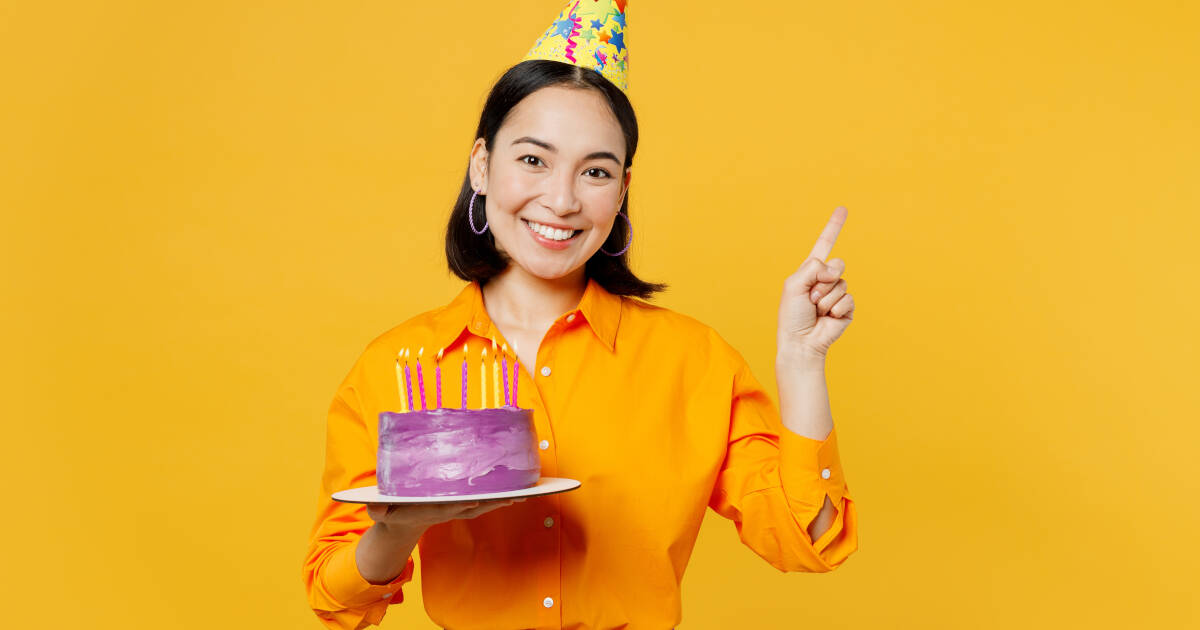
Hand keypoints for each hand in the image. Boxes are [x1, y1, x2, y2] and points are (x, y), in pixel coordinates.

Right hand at [366, 496, 525, 533]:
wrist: (403, 523)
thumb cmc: (392, 511)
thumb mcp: (381, 511)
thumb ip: (378, 509)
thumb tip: (376, 508)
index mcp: (430, 510)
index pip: (449, 507)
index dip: (463, 503)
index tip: (476, 499)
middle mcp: (448, 510)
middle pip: (474, 506)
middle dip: (493, 502)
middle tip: (513, 495)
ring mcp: (457, 509)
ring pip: (483, 505)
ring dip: (503, 501)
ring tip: (524, 494)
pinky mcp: (462, 505)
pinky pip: (484, 502)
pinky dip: (501, 498)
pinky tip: (518, 493)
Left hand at [777, 206, 854, 358]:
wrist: (801, 342)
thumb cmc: (792, 316)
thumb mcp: (794, 285)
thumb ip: (812, 268)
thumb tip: (834, 269)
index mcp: (810, 271)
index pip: (824, 244)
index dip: (834, 227)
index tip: (843, 209)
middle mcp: (825, 280)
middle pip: (838, 264)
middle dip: (824, 280)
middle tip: (811, 297)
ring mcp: (837, 293)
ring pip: (841, 284)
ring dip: (825, 299)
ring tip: (816, 310)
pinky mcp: (847, 308)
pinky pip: (848, 299)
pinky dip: (836, 308)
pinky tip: (827, 317)